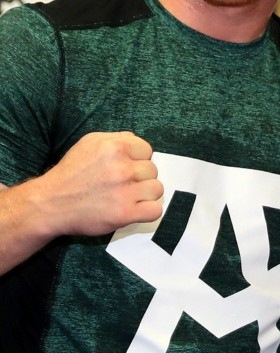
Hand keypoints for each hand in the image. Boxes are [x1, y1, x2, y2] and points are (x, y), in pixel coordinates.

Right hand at [37, 131, 162, 237]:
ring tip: (126, 197)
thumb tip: (135, 139)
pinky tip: (134, 210)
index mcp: (116, 147)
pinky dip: (147, 212)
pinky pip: (155, 211)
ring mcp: (125, 192)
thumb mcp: (89, 144)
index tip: (124, 168)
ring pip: (156, 189)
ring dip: (145, 194)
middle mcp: (122, 168)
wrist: (50, 204)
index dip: (137, 160)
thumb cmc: (70, 173)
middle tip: (121, 184)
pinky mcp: (125, 214)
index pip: (147, 150)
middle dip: (140, 177)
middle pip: (153, 170)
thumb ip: (116, 138)